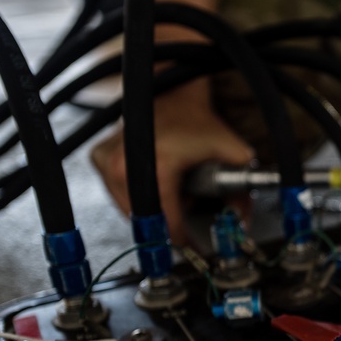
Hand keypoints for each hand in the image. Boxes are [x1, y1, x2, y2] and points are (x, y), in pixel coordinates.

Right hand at [91, 82, 252, 243]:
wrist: (173, 94)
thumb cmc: (198, 121)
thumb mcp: (230, 154)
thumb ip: (242, 190)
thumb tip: (241, 222)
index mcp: (156, 165)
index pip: (166, 220)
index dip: (181, 237)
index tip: (190, 246)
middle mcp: (124, 164)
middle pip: (146, 219)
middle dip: (167, 222)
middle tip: (185, 209)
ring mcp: (107, 161)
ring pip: (129, 210)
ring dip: (152, 210)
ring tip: (172, 189)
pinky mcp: (98, 158)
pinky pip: (118, 195)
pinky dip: (136, 197)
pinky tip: (153, 180)